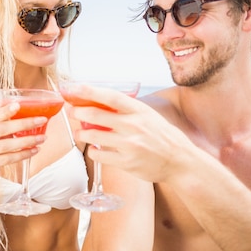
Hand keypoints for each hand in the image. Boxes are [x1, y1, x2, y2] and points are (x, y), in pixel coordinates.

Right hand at [0, 102, 46, 186]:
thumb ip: (5, 125)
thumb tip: (30, 114)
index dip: (5, 111)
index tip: (18, 105)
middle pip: (2, 129)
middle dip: (24, 124)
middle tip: (41, 120)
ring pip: (6, 145)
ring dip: (27, 141)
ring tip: (42, 138)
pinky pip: (7, 159)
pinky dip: (23, 154)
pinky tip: (34, 150)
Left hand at [67, 84, 190, 184]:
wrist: (179, 161)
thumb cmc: (162, 136)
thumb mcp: (148, 115)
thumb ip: (127, 110)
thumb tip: (100, 103)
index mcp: (139, 111)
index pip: (110, 97)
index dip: (90, 91)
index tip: (75, 88)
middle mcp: (133, 126)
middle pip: (95, 115)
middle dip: (77, 112)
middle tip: (71, 111)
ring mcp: (129, 145)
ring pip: (93, 136)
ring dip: (81, 133)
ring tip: (80, 132)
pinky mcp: (126, 162)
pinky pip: (99, 155)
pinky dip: (92, 150)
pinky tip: (94, 148)